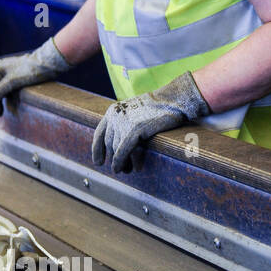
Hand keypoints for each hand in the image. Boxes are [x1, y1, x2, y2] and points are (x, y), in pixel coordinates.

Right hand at [0, 38, 70, 115]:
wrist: (49, 63)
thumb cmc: (31, 71)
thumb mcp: (12, 82)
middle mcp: (3, 69)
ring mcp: (11, 71)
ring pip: (4, 89)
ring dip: (5, 100)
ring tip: (8, 110)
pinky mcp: (20, 75)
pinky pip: (12, 87)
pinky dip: (12, 96)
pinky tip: (15, 103)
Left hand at [92, 71, 209, 172]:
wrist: (173, 99)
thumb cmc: (159, 107)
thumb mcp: (135, 112)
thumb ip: (124, 123)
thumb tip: (118, 144)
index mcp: (113, 111)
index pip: (99, 134)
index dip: (97, 150)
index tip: (98, 162)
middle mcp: (114, 116)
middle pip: (109, 144)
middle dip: (113, 158)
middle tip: (119, 170)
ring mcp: (123, 122)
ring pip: (116, 149)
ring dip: (121, 163)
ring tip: (126, 171)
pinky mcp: (134, 129)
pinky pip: (122, 150)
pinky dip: (120, 161)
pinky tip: (123, 169)